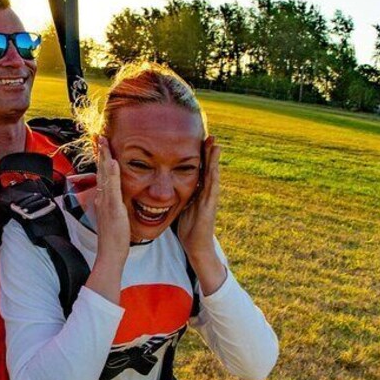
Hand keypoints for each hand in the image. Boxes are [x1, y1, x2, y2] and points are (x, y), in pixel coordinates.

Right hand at [94, 137, 129, 262]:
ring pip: (105, 175)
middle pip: (101, 170)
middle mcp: (102, 197)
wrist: (110, 253)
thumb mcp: (113, 217)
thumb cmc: (114, 238)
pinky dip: (112, 174)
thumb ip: (110, 206)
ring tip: (104, 142)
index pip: (103, 175)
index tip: (103, 145)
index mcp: (104, 199)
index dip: (103, 160)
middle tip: (100, 136)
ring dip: (104, 157)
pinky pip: (112, 188)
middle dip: (101, 153)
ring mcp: (106, 201)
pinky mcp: (112, 207)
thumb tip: (106, 198)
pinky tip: (113, 162)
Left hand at [177, 136, 221, 267]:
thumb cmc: (188, 227)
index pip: (198, 168)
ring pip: (212, 174)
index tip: (197, 139)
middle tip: (209, 134)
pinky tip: (214, 166)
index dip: (199, 155)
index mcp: (197, 190)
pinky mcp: (210, 205)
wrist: (196, 245)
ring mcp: (210, 198)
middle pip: (207, 167)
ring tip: (215, 143)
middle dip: (208, 151)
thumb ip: (176, 195)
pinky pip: (212, 187)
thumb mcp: (180, 206)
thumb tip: (164, 186)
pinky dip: (213, 175)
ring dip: (214, 159)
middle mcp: (205, 191)